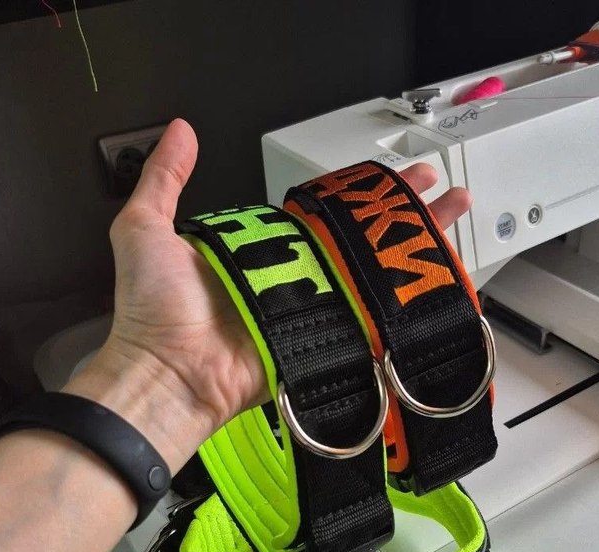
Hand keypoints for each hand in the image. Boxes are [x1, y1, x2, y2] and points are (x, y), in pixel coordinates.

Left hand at [68, 119, 472, 472]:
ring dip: (414, 248)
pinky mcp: (323, 340)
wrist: (167, 372)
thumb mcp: (145, 229)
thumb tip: (181, 132)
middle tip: (440, 190)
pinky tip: (438, 279)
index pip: (324, 213)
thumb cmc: (152, 310)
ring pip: (372, 274)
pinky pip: (368, 318)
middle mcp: (293, 278)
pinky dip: (402, 302)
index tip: (389, 176)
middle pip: (359, 240)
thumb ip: (164, 179)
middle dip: (402, 213)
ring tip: (452, 220)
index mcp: (262, 249)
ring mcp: (312, 309)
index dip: (360, 194)